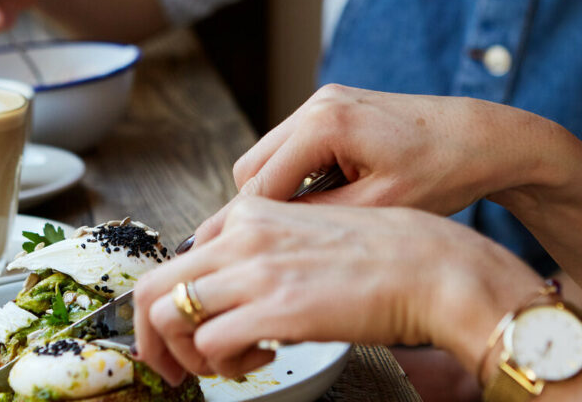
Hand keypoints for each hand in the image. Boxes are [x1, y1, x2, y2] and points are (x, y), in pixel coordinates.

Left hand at [133, 197, 542, 384]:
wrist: (430, 266)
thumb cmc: (377, 255)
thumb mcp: (304, 235)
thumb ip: (260, 252)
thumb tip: (229, 288)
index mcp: (248, 215)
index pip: (175, 260)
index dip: (168, 304)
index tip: (181, 331)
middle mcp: (241, 237)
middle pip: (152, 289)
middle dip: (151, 339)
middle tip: (170, 367)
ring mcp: (255, 270)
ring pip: (171, 318)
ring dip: (188, 355)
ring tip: (224, 363)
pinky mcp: (276, 309)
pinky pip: (211, 344)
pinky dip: (223, 364)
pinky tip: (260, 359)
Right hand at [195, 84, 559, 243]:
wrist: (483, 137)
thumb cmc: (442, 172)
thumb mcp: (379, 208)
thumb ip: (317, 216)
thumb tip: (272, 231)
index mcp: (323, 125)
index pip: (258, 185)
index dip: (262, 225)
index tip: (268, 256)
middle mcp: (315, 104)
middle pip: (251, 167)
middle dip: (266, 205)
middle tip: (298, 238)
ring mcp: (321, 101)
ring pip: (267, 156)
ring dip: (282, 188)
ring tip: (320, 215)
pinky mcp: (330, 106)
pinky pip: (291, 146)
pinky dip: (299, 173)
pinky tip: (332, 192)